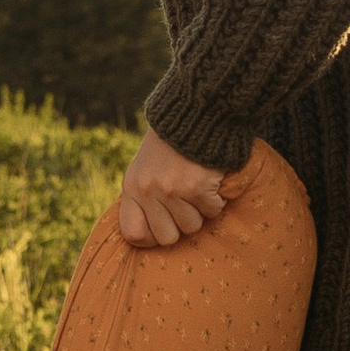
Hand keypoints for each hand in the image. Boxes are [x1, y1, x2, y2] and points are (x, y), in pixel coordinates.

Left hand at [114, 128, 231, 249]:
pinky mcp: (198, 187)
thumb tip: (146, 236)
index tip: (163, 226)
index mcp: (132, 186)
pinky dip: (217, 199)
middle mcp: (149, 191)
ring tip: (198, 187)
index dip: (151, 237)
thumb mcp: (145, 167)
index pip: (133, 233)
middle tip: (186, 204)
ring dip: (200, 211)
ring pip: (192, 226)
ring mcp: (173, 190)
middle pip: (167, 237)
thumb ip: (143, 196)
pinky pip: (212, 211)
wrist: (197, 113)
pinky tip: (211, 180)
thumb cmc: (171, 145)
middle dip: (180, 225)